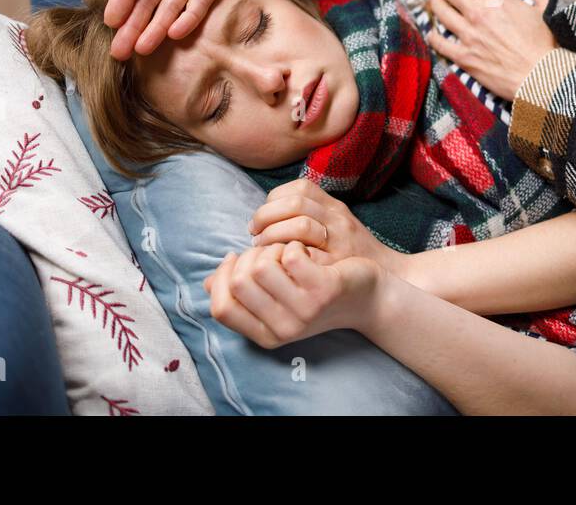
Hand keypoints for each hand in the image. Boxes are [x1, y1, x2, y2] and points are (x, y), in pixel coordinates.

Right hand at [201, 241, 382, 347]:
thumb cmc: (317, 292)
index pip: (221, 308)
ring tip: (290, 250)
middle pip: (238, 281)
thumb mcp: (279, 300)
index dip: (221, 278)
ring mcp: (303, 311)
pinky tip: (308, 247)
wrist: (368, 295)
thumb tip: (207, 282)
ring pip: (261, 263)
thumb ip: (245, 294)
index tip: (234, 258)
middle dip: (250, 256)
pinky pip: (290, 253)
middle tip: (271, 251)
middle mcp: (282, 329)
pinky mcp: (323, 290)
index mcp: (265, 335)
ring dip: (273, 246)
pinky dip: (295, 241)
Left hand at [248, 177, 407, 277]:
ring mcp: (339, 244)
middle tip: (255, 234)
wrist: (383, 286)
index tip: (262, 219)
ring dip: (271, 236)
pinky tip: (276, 266)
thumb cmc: (351, 258)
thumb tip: (264, 214)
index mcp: (336, 208)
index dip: (273, 201)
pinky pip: (302, 257)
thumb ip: (308, 214)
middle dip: (266, 217)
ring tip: (262, 249)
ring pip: (299, 225)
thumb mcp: (335, 227)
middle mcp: (339, 221)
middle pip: (296, 203)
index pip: (300, 188)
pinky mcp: (334, 269)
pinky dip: (283, 259)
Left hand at [424, 0, 558, 101]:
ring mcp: (469, 35)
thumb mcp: (547, 10)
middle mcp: (479, 13)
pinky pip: (440, 44)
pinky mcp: (464, 57)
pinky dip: (434, 36)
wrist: (540, 77)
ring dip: (435, 3)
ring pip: (442, 13)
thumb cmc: (545, 44)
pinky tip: (432, 33)